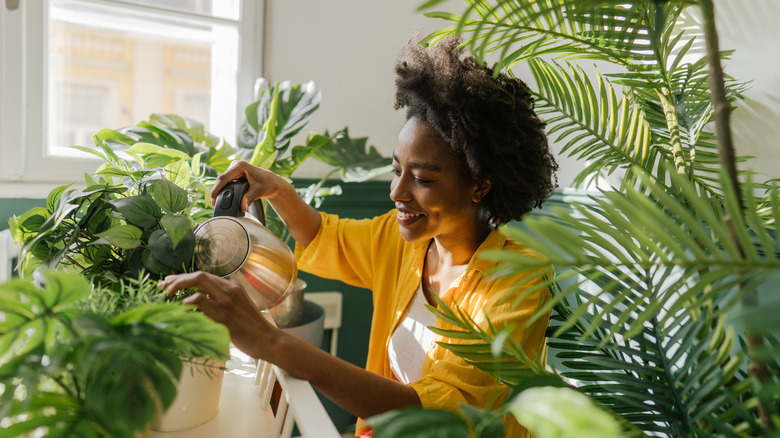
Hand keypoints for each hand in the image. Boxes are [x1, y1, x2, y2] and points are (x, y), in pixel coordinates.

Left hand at [158, 271, 276, 358]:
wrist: (267, 339)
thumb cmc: (250, 328)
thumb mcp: (237, 309)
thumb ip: (220, 302)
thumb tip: (196, 304)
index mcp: (232, 287)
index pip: (204, 276)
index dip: (184, 278)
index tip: (170, 283)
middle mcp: (230, 290)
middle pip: (199, 275)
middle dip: (178, 279)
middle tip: (163, 287)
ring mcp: (227, 301)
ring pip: (199, 282)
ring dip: (179, 286)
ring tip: (168, 295)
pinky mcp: (224, 315)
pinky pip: (201, 301)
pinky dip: (188, 302)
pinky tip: (182, 307)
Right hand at [211, 161, 284, 212]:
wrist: (273, 182)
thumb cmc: (268, 184)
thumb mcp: (258, 191)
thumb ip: (249, 198)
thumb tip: (242, 207)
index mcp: (240, 166)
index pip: (223, 178)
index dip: (216, 190)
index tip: (213, 201)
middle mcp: (235, 165)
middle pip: (221, 180)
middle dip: (217, 192)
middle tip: (215, 205)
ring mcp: (234, 169)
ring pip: (223, 182)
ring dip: (220, 192)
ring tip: (218, 203)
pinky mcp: (234, 174)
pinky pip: (226, 183)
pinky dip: (224, 191)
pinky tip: (223, 199)